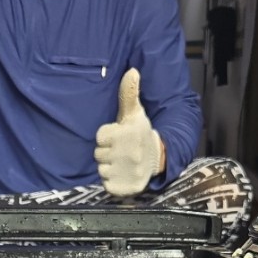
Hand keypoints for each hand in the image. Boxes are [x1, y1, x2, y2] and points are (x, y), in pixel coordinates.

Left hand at [94, 69, 163, 196]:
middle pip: (98, 154)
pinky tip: (122, 174)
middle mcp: (127, 154)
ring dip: (109, 167)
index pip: (100, 137)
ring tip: (123, 162)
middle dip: (108, 152)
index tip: (120, 137)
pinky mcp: (123, 187)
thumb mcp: (135, 113)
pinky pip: (106, 185)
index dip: (108, 137)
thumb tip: (132, 70)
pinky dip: (112, 182)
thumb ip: (129, 93)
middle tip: (122, 150)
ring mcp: (126, 172)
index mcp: (126, 134)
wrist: (158, 158)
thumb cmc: (140, 133)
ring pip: (102, 170)